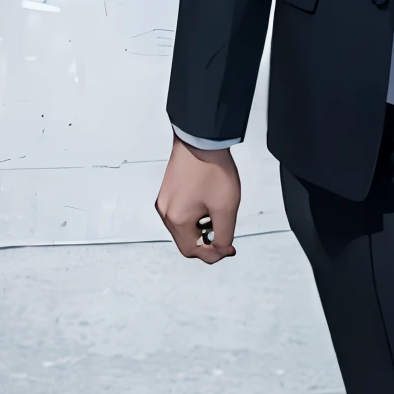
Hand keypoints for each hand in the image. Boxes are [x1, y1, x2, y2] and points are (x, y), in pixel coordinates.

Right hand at [155, 134, 242, 262]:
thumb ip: (224, 235)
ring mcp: (165, 199)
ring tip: (219, 215)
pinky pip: (180, 212)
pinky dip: (195, 215)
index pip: (192, 251)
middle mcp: (165, 211)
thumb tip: (222, 248)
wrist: (201, 139)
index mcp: (176, 219)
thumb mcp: (225, 208)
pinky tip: (209, 205)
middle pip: (186, 240)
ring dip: (202, 228)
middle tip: (226, 234)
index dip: (213, 254)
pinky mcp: (168, 189)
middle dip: (208, 240)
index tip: (228, 248)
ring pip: (183, 226)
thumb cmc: (212, 169)